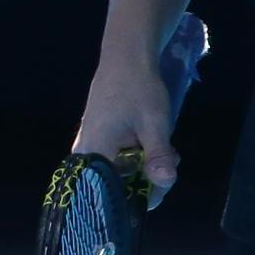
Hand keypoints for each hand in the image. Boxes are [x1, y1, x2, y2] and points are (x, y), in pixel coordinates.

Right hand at [71, 55, 182, 209]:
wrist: (126, 56)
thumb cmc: (138, 87)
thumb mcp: (154, 123)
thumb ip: (158, 155)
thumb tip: (165, 182)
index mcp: (95, 152)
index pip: (112, 194)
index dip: (139, 198)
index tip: (162, 186)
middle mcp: (86, 153)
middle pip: (116, 186)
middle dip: (146, 181)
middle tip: (168, 163)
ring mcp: (91, 145)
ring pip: (120, 172)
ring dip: (145, 168)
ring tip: (167, 151)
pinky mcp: (99, 138)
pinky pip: (118, 160)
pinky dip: (139, 157)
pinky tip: (155, 144)